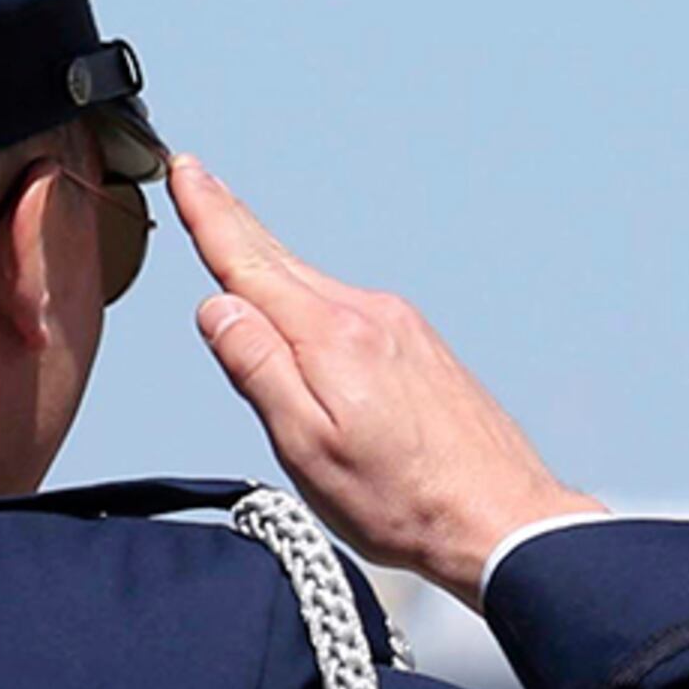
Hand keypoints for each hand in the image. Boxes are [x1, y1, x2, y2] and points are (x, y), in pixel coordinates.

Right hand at [174, 155, 599, 604]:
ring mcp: (404, 330)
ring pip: (318, 289)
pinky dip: (317, 303)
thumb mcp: (308, 445)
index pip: (250, 260)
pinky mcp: (425, 351)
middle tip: (199, 181)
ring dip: (276, 269)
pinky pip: (352, 312)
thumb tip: (218, 307)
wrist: (504, 518)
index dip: (210, 213)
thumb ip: (258, 369)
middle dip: (235, 223)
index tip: (184, 169)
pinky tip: (310, 318)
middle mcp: (372, 316)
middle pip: (283, 262)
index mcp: (333, 335)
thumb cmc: (406, 500)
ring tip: (239, 243)